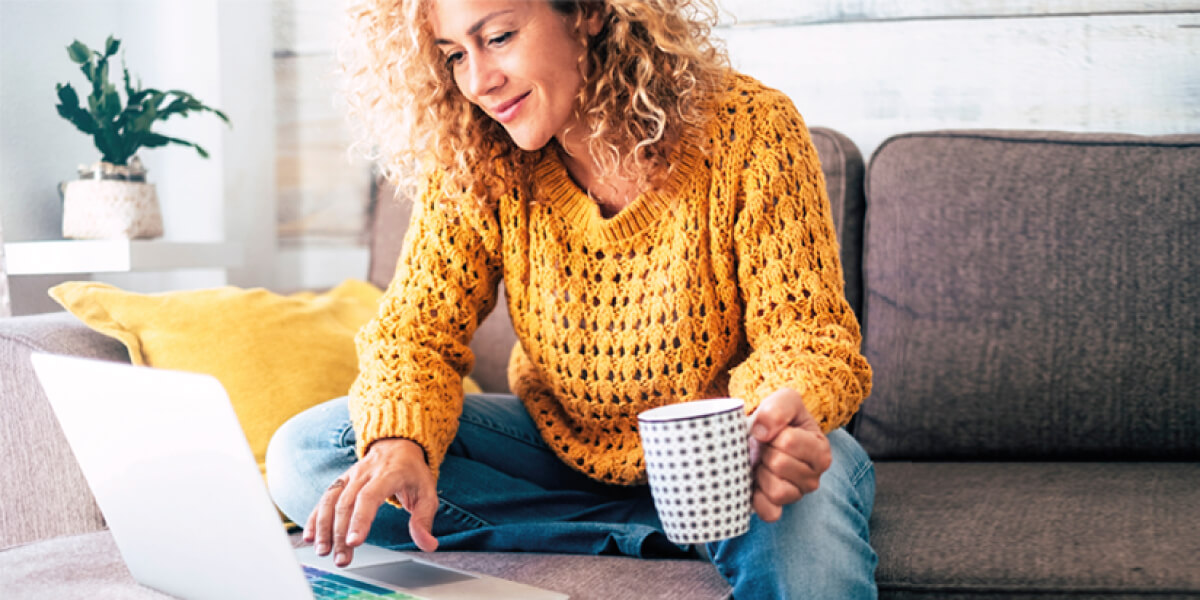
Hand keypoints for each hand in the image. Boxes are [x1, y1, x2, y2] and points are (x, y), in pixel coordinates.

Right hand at [303, 438, 438, 565]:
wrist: (398, 445)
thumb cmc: (412, 473)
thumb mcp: (427, 493)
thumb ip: (424, 520)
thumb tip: (428, 545)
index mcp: (388, 474)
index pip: (370, 496)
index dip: (360, 519)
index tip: (355, 542)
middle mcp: (365, 473)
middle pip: (347, 503)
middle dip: (341, 533)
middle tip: (342, 559)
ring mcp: (350, 476)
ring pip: (331, 500)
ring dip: (324, 527)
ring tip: (323, 551)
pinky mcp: (341, 481)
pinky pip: (324, 498)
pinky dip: (315, 518)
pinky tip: (310, 537)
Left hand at [746, 387, 831, 521]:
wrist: (764, 433)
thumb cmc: (779, 418)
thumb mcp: (785, 399)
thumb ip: (778, 408)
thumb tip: (761, 432)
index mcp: (820, 450)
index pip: (789, 442)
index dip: (772, 433)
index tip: (773, 431)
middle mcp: (814, 477)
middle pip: (779, 465)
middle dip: (764, 451)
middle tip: (765, 447)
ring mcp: (797, 494)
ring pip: (777, 491)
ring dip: (761, 473)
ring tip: (762, 462)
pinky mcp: (779, 509)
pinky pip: (769, 512)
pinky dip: (757, 499)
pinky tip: (755, 482)